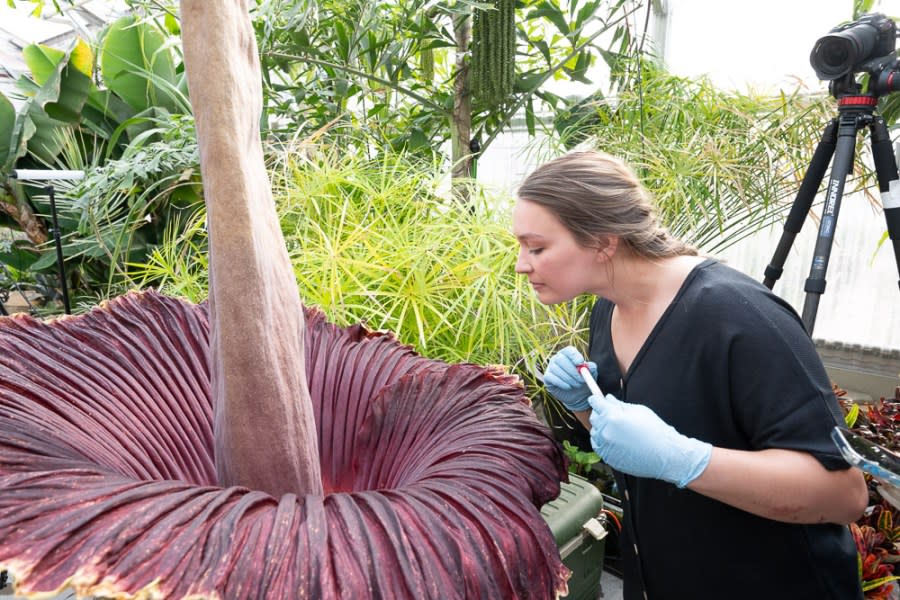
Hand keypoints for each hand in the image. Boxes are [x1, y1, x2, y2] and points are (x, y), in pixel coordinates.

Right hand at [543, 346, 597, 411]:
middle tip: (581, 380)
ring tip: (577, 385)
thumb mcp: (591, 374)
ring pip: (556, 369)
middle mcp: (557, 358)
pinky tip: (569, 387)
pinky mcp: (547, 377)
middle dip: (572, 370)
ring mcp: (551, 367)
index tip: (580, 363)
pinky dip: (561, 383)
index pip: (568, 350)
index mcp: (568, 354)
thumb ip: (591, 368)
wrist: (577, 395)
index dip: (574, 355)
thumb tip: (590, 366)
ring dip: (569, 379)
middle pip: (561, 359)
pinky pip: (552, 378)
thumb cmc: (583, 381)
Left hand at [588, 393, 711, 487]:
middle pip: (593, 417)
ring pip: (594, 432)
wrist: (665, 455)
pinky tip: (613, 440)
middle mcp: (606, 431)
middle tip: (611, 413)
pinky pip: (598, 446)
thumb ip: (619, 404)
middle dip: (600, 413)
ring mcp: (605, 446)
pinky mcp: (607, 458)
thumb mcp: (638, 410)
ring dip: (601, 428)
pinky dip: (602, 441)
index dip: (597, 399)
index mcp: (612, 416)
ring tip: (616, 429)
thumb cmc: (655, 431)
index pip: (595, 403)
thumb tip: (608, 399)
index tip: (597, 399)